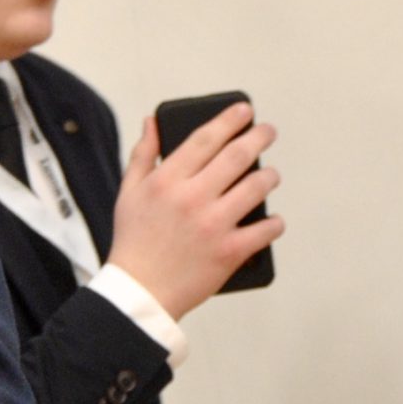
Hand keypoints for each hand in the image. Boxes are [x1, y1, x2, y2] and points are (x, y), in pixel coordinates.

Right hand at [107, 103, 286, 318]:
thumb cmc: (134, 242)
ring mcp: (214, 225)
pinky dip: (274, 223)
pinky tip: (273, 220)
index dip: (229, 119)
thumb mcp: (128, 192)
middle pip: (237, 156)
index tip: (244, 111)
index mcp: (167, 180)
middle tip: (268, 132)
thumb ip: (143, 154)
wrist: (139, 292)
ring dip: (269, 176)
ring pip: (256, 188)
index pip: (205, 138)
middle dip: (259, 137)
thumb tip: (152, 122)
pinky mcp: (229, 252)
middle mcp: (193, 198)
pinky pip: (265, 230)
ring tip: (271, 175)